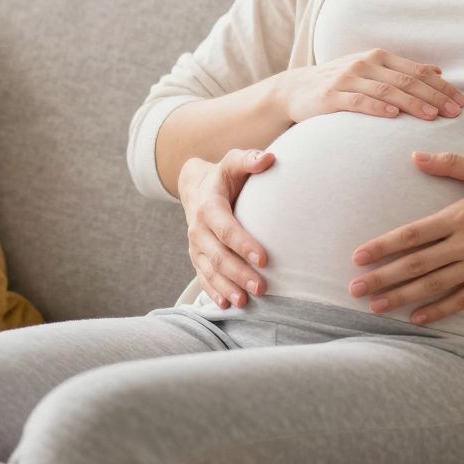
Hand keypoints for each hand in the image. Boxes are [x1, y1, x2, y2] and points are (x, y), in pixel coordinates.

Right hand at [179, 148, 276, 309]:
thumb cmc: (224, 176)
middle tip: (262, 288)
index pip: (225, 227)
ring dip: (226, 287)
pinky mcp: (195, 257)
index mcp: (208, 205)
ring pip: (209, 270)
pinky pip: (202, 278)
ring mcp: (195, 245)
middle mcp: (198, 228)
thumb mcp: (233, 162)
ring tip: (245, 302)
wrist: (196, 187)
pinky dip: (213, 292)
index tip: (264, 258)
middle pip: (217, 255)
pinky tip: (227, 305)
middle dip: (238, 273)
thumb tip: (269, 159)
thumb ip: (249, 159)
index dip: (243, 243)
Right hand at [269, 48, 463, 124]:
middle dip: (434, 96)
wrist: (296, 89)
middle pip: (406, 80)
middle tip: (455, 112)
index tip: (461, 102)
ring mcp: (347, 79)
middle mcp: (365, 64)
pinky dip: (377, 107)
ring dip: (412, 103)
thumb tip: (438, 71)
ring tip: (432, 116)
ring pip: (387, 90)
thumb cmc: (340, 82)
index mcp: (379, 57)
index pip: (417, 71)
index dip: (441, 86)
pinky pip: (358, 101)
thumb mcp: (372, 70)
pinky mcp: (331, 96)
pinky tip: (393, 115)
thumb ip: (403, 71)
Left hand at [347, 151, 463, 324]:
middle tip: (354, 289)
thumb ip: (449, 163)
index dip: (383, 246)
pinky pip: (461, 300)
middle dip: (382, 278)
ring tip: (375, 306)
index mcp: (460, 215)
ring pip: (434, 285)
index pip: (412, 234)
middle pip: (416, 264)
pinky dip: (438, 310)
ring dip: (401, 297)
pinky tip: (416, 318)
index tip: (358, 256)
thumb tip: (414, 157)